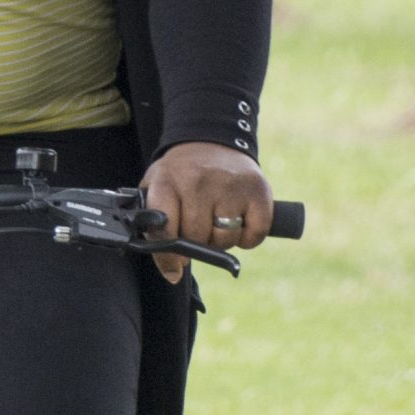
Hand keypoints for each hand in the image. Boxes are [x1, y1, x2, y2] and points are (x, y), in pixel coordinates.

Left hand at [139, 140, 273, 284]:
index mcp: (167, 181)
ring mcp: (230, 185)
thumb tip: (173, 275)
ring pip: (225, 240)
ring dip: (222, 241)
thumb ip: (156, 231)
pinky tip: (239, 222)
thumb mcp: (156, 190)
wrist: (211, 140)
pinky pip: (254, 235)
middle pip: (197, 239)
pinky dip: (248, 238)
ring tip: (217, 220)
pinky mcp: (258, 190)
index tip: (175, 259)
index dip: (168, 253)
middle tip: (198, 229)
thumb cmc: (180, 176)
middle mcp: (198, 181)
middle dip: (196, 243)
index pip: (164, 229)